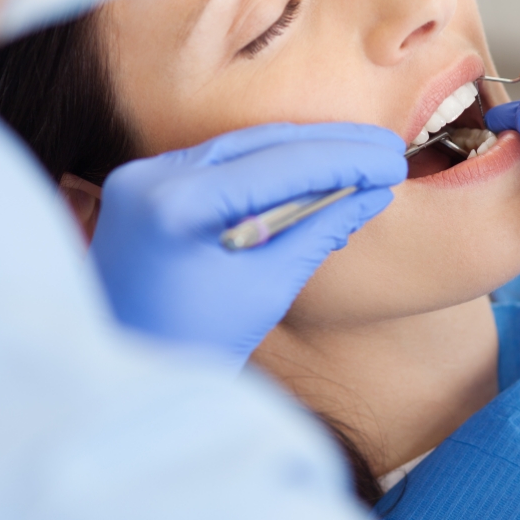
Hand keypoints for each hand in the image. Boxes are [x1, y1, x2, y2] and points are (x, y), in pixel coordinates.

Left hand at [91, 123, 406, 369]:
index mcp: (176, 205)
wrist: (125, 376)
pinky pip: (217, 165)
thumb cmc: (195, 348)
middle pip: (258, 143)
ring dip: (302, 154)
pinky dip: (267, 169)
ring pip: (239, 148)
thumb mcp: (267, 289)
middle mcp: (150, 177)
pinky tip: (312, 176)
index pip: (279, 164)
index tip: (393, 162)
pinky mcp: (143, 187)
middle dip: (329, 146)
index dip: (344, 160)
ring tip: (361, 158)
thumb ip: (319, 231)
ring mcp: (141, 178)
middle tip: (388, 149)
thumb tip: (372, 192)